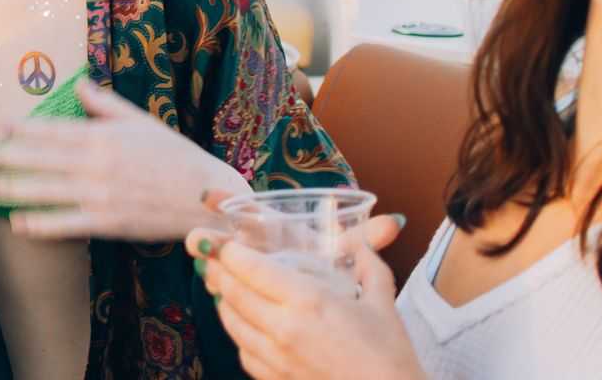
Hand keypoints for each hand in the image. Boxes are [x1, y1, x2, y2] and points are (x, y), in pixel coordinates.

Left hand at [0, 78, 247, 240]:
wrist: (205, 195)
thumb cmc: (174, 155)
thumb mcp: (140, 121)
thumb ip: (104, 105)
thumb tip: (78, 84)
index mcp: (102, 135)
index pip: (50, 129)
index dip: (18, 129)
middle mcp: (95, 163)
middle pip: (38, 158)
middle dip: (2, 157)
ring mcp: (99, 194)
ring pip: (44, 190)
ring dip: (11, 189)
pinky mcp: (106, 222)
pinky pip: (66, 222)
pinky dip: (41, 223)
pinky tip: (18, 223)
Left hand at [186, 215, 423, 379]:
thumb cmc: (390, 357)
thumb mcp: (383, 302)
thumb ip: (368, 266)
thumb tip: (360, 245)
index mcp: (307, 301)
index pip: (250, 267)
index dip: (229, 251)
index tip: (224, 242)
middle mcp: (283, 328)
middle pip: (232, 292)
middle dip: (217, 270)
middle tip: (211, 257)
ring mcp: (275, 359)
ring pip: (231, 323)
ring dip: (222, 301)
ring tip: (221, 286)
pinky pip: (244, 353)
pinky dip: (238, 334)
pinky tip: (244, 326)